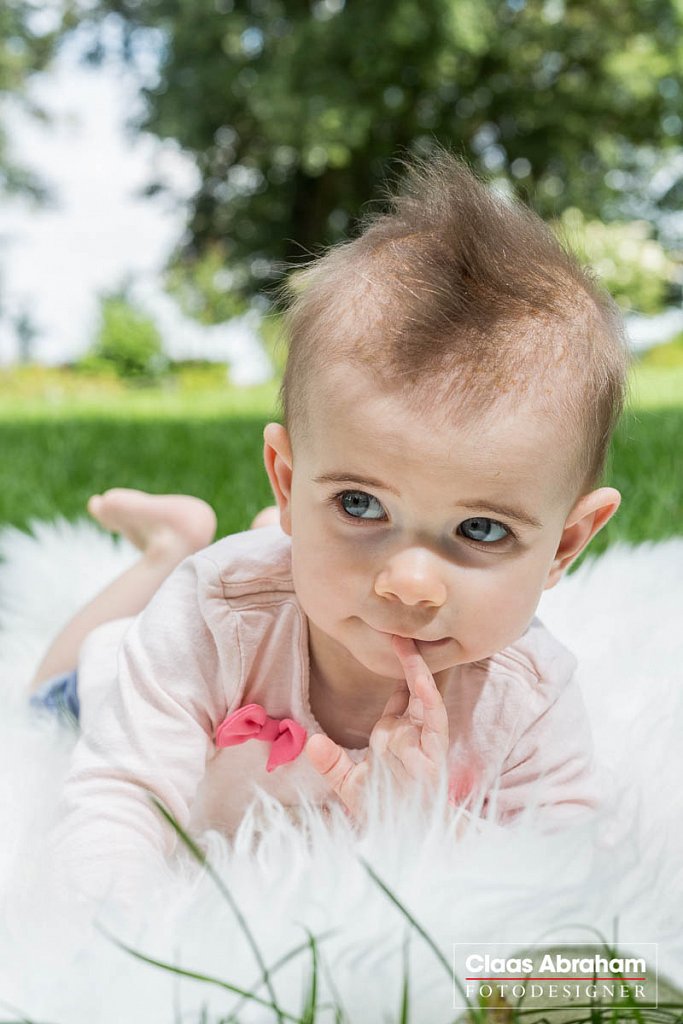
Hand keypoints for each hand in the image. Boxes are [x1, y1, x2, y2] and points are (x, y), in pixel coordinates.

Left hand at [304, 635, 449, 824]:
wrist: (407, 841)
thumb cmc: (386, 813)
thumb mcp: (350, 787)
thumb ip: (332, 764)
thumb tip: (310, 742)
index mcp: (396, 738)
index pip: (399, 700)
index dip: (398, 674)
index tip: (390, 645)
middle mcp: (413, 735)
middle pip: (414, 690)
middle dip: (408, 662)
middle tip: (399, 631)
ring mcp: (425, 743)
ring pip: (425, 698)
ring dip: (417, 671)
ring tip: (408, 644)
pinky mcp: (435, 754)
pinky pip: (435, 722)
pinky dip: (429, 700)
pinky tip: (420, 680)